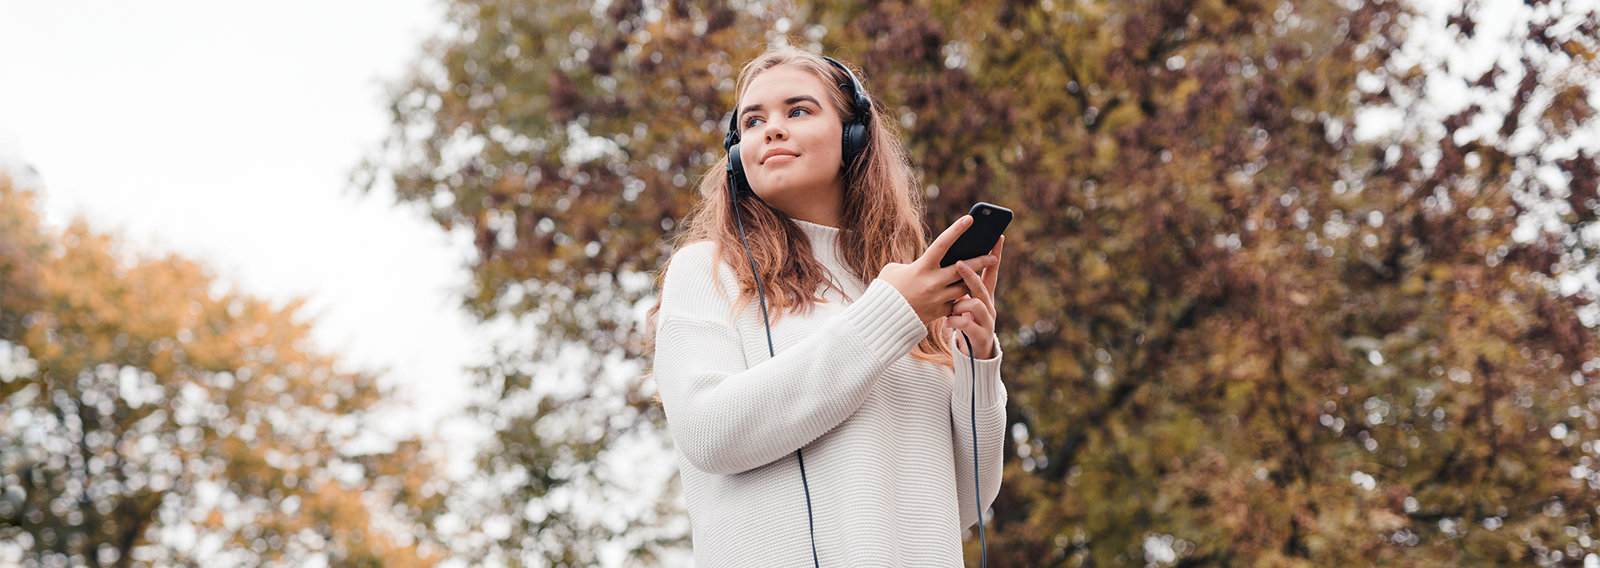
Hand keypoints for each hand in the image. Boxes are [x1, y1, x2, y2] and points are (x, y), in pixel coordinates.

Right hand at [878, 215, 997, 326]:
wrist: (883, 320)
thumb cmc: (888, 289)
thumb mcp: (894, 270)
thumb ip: (912, 263)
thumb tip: (929, 261)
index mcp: (921, 267)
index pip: (943, 244)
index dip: (957, 230)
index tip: (970, 219)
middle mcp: (932, 282)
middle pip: (963, 269)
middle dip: (980, 261)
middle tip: (992, 255)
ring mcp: (937, 298)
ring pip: (964, 286)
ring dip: (973, 280)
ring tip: (981, 275)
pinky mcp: (940, 311)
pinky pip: (957, 302)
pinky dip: (961, 296)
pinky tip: (969, 292)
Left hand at [947, 236, 1002, 358]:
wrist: (977, 352)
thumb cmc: (966, 321)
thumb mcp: (965, 302)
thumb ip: (960, 285)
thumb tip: (950, 261)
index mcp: (985, 295)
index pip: (992, 271)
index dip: (995, 255)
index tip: (998, 237)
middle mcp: (989, 305)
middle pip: (981, 286)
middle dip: (970, 274)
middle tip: (958, 263)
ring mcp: (987, 321)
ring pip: (976, 304)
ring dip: (960, 304)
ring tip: (951, 309)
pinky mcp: (980, 335)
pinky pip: (967, 324)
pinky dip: (955, 322)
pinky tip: (947, 324)